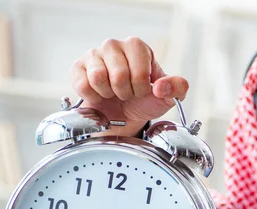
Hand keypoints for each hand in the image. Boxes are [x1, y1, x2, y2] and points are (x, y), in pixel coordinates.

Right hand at [70, 37, 188, 135]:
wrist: (123, 115)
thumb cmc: (144, 101)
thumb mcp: (168, 97)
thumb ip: (178, 88)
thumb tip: (162, 86)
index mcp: (137, 47)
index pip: (140, 71)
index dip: (142, 88)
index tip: (142, 90)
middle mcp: (114, 45)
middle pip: (119, 75)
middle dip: (126, 93)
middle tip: (127, 93)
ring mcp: (94, 54)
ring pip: (99, 78)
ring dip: (109, 94)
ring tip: (114, 93)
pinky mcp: (78, 68)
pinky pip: (83, 85)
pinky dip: (94, 97)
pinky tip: (100, 94)